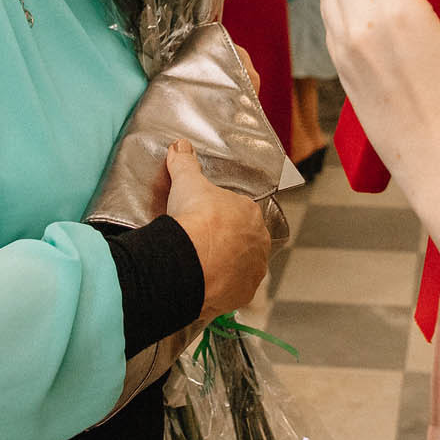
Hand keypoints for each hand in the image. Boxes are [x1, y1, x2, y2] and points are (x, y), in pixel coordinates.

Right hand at [163, 141, 270, 322]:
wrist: (188, 261)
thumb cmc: (194, 219)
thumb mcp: (187, 182)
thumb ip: (184, 162)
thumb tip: (179, 146)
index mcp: (251, 214)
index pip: (242, 213)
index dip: (224, 216)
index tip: (208, 221)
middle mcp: (259, 243)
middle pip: (246, 241)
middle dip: (229, 242)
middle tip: (204, 243)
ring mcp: (254, 270)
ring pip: (244, 267)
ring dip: (229, 266)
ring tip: (204, 265)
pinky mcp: (244, 294)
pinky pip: (235, 290)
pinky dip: (223, 288)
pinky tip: (207, 284)